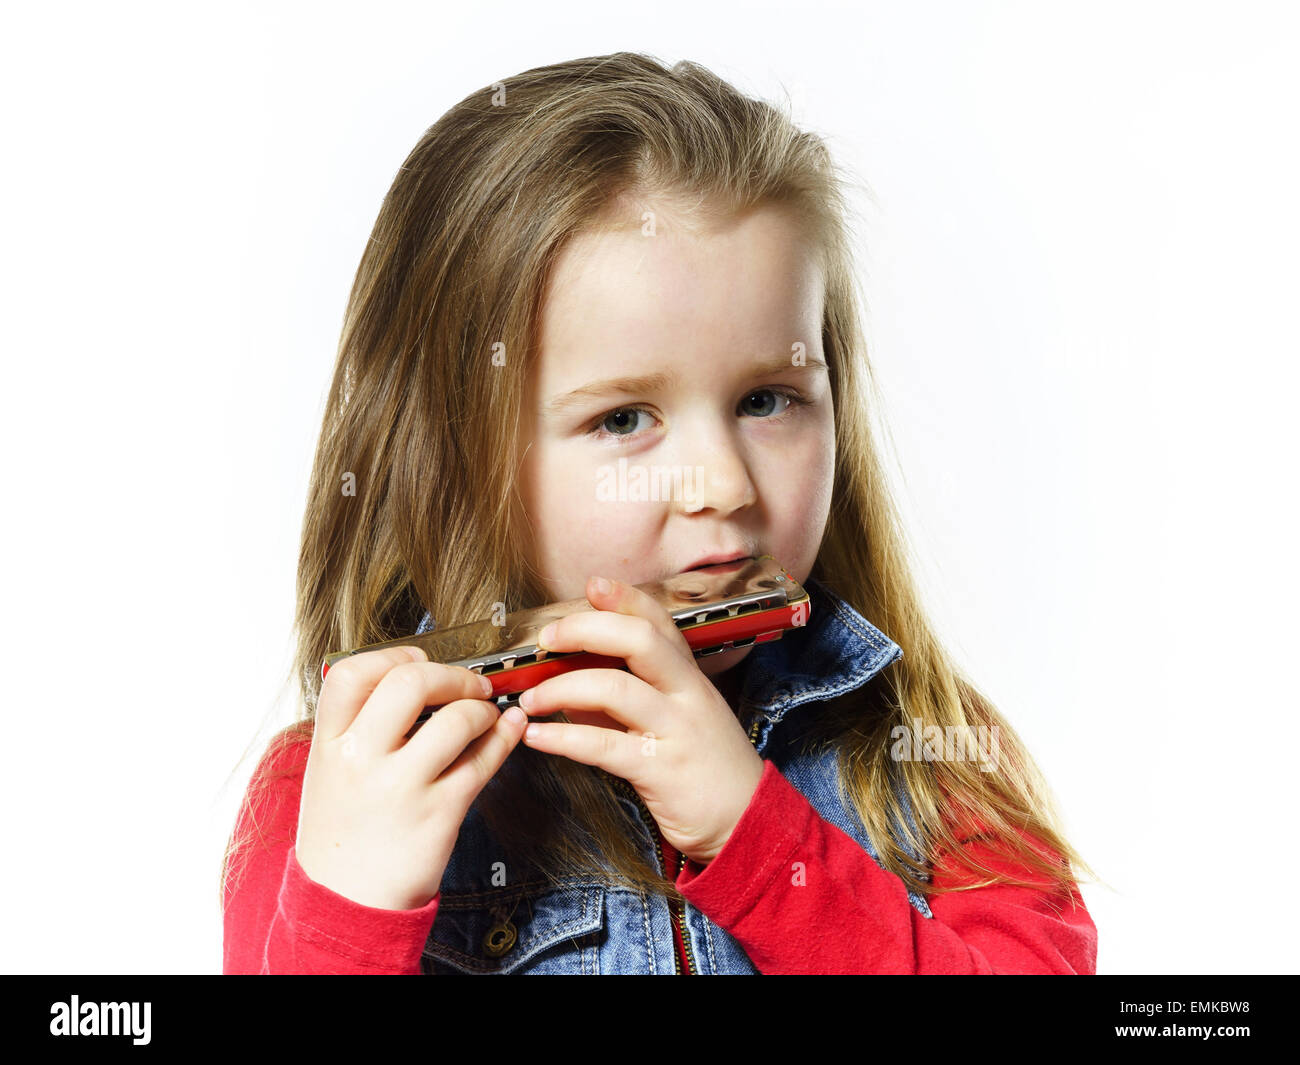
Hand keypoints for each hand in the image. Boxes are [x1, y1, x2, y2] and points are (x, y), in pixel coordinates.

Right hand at [296, 646, 526, 909]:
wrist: (344, 907)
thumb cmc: (343, 834)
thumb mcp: (329, 772)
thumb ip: (358, 725)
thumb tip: (414, 676)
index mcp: (327, 743)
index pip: (351, 672)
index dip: (393, 656)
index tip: (419, 660)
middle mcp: (359, 759)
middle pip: (410, 682)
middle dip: (451, 674)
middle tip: (469, 683)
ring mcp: (400, 787)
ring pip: (457, 719)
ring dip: (483, 708)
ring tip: (488, 714)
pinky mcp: (439, 813)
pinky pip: (483, 760)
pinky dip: (505, 736)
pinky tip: (509, 729)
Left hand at [518, 576, 764, 864]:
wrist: (746, 822)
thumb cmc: (700, 766)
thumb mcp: (669, 720)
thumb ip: (621, 696)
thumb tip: (567, 679)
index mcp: (689, 675)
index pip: (658, 621)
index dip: (625, 598)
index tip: (592, 586)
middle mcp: (687, 693)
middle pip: (639, 640)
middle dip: (585, 630)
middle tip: (547, 640)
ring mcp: (677, 729)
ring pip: (615, 689)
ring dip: (561, 688)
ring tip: (530, 700)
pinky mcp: (662, 770)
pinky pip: (604, 746)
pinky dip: (563, 738)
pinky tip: (537, 737)